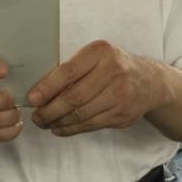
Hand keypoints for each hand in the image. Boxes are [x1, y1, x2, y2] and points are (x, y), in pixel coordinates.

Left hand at [28, 40, 160, 136]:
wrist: (149, 82)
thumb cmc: (113, 67)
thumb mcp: (95, 57)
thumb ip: (72, 69)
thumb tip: (39, 89)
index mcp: (101, 52)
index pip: (68, 72)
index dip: (47, 87)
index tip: (32, 98)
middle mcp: (113, 72)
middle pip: (74, 97)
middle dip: (50, 110)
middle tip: (36, 116)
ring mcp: (120, 95)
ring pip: (81, 114)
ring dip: (58, 122)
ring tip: (45, 123)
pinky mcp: (122, 115)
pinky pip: (90, 125)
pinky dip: (71, 129)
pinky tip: (60, 128)